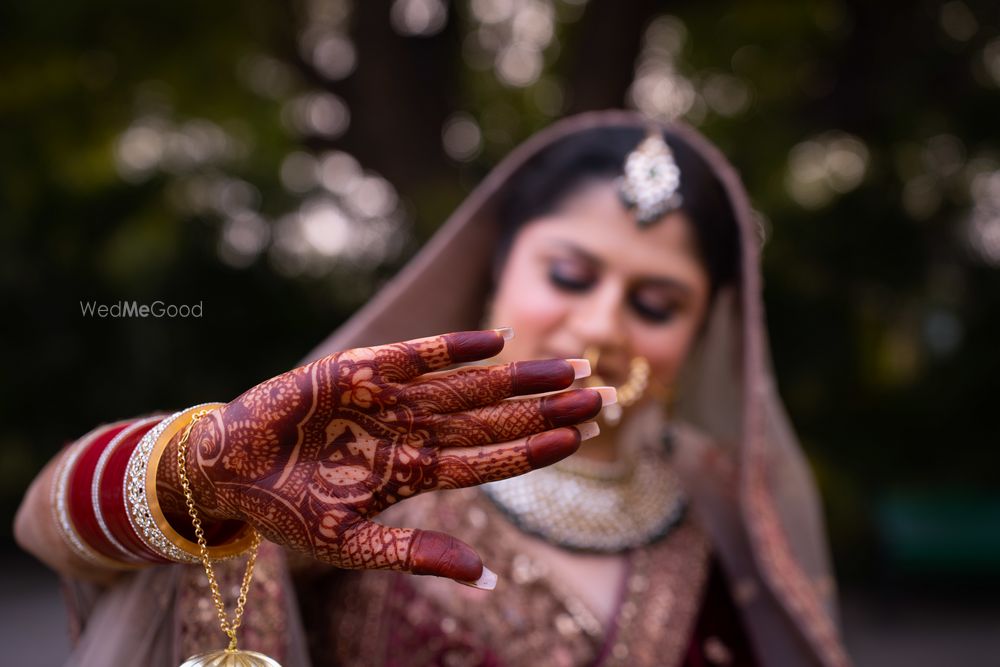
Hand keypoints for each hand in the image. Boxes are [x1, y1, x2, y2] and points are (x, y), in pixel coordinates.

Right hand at [158, 330, 603, 582]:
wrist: (229, 473)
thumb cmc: (289, 511)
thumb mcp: (353, 545)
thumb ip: (417, 556)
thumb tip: (487, 580)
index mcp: (415, 472)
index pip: (490, 460)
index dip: (534, 449)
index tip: (580, 438)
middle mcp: (413, 431)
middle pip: (492, 419)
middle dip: (545, 407)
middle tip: (600, 396)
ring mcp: (389, 399)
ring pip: (466, 385)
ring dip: (517, 377)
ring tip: (568, 367)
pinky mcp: (357, 370)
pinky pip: (414, 355)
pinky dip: (452, 348)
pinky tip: (495, 341)